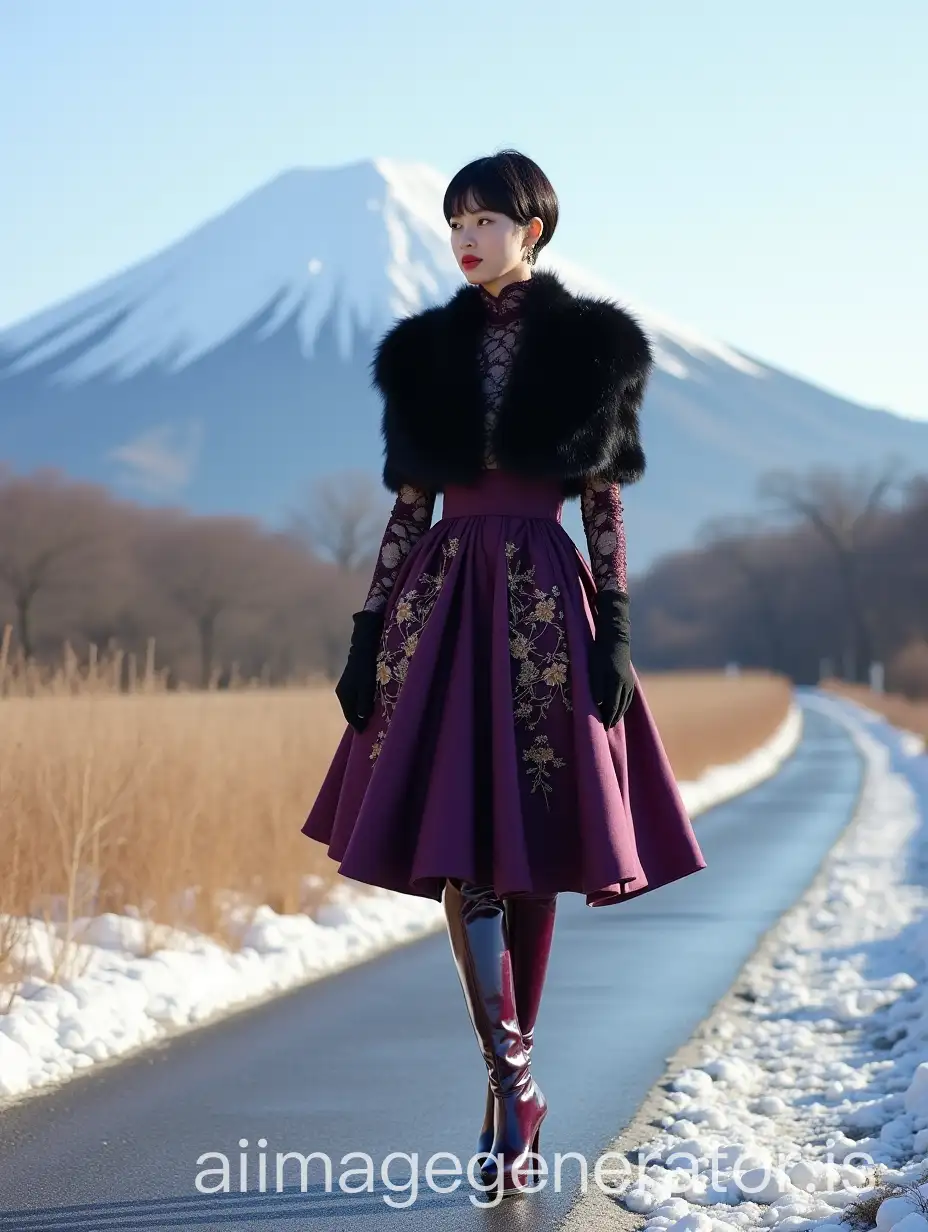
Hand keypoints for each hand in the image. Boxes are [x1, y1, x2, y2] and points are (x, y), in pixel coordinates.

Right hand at [335, 609, 384, 731]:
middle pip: (349, 710)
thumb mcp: (366, 687)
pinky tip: (366, 705)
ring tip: (368, 719)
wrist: (363, 647)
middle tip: (367, 729)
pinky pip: (354, 697)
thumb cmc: (366, 668)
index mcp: (344, 695)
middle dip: (357, 720)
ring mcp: (345, 686)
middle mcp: (341, 692)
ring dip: (359, 711)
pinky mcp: (350, 681)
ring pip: (351, 704)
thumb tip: (361, 718)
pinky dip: (359, 703)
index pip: (350, 715)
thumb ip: (364, 703)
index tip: (365, 734)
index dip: (358, 725)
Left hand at [588, 590, 634, 728]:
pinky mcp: (629, 676)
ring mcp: (629, 680)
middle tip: (608, 728)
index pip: (612, 706)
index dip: (608, 717)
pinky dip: (625, 703)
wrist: (614, 638)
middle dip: (614, 717)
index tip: (604, 727)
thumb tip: (598, 704)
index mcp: (616, 683)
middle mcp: (625, 684)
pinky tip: (622, 706)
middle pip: (620, 706)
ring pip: (626, 701)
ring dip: (621, 712)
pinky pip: (629, 695)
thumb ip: (596, 687)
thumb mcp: (594, 669)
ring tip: (615, 720)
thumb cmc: (599, 654)